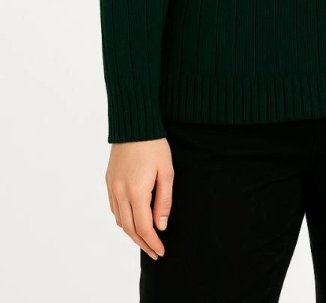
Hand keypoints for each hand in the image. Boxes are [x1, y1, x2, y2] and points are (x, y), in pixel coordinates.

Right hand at [105, 138, 173, 259]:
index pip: (144, 228)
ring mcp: (112, 187)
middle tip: (155, 252)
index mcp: (136, 192)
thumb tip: (161, 226)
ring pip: (119, 220)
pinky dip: (123, 219)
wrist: (134, 125)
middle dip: (143, 243)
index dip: (153, 243)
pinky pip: (114, 208)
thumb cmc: (154, 146)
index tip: (161, 251)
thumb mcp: (166, 172)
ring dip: (132, 233)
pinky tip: (133, 220)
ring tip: (146, 239)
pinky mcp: (108, 181)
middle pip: (129, 228)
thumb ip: (164, 201)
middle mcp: (120, 192)